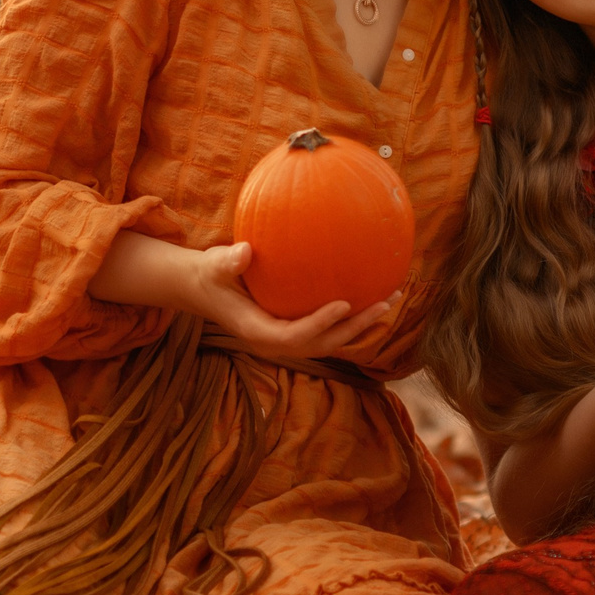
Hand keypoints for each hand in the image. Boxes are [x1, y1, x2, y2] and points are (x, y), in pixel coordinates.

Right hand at [193, 242, 394, 361]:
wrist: (205, 289)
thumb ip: (228, 261)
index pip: (293, 336)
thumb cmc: (210, 275)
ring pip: (329, 340)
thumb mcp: (213, 266)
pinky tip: (370, 295)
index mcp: (257, 331)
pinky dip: (350, 317)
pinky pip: (327, 329)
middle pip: (321, 344)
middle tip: (383, 304)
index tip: (344, 304)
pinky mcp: (293, 329)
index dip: (320, 324)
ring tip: (389, 300)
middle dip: (354, 328)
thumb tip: (244, 251)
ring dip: (360, 324)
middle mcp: (275, 342)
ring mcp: (286, 338)